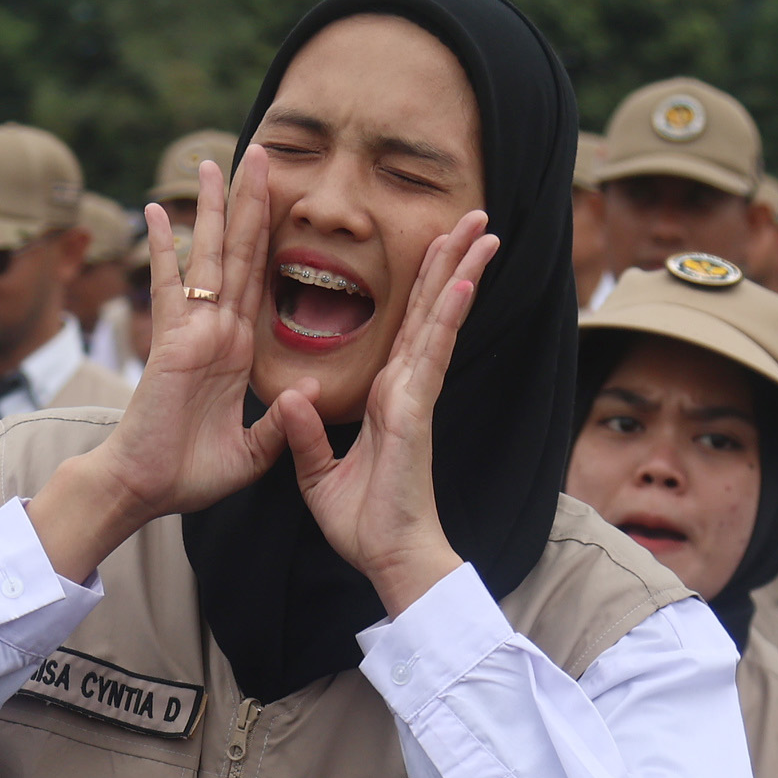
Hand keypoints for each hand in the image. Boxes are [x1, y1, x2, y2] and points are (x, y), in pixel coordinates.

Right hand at [29, 149, 295, 580]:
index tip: (284, 198)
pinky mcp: (169, 343)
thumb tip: (315, 388)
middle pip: (238, 254)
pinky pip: (167, 287)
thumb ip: (280, 421)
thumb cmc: (188, 476)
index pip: (260, 282)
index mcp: (236, 351)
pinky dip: (162, 249)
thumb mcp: (252, 451)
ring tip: (214, 160)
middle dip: (250, 203)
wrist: (144, 492)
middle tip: (261, 151)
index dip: (272, 239)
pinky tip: (157, 210)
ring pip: (207, 258)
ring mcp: (191, 333)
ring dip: (212, 209)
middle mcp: (215, 332)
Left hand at [265, 207, 494, 617]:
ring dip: (460, 271)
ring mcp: (413, 397)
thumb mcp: (316, 473)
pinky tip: (460, 283)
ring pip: (438, 320)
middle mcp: (405, 388)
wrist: (387, 560)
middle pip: (430, 310)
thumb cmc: (362, 525)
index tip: (437, 243)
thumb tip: (295, 394)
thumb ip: (305, 433)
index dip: (422, 284)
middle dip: (451, 260)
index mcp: (386, 397)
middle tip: (475, 216)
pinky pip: (428, 356)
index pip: (405, 328)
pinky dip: (445, 317)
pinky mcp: (414, 413)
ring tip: (483, 229)